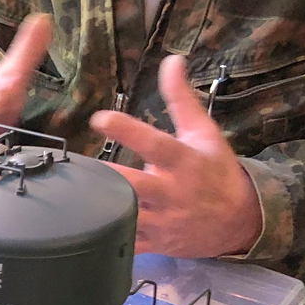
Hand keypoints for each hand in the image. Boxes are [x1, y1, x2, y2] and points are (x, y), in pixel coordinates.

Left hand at [87, 54, 262, 256]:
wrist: (240, 220)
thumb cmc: (216, 171)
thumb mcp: (204, 131)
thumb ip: (181, 98)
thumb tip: (171, 60)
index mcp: (183, 161)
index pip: (154, 143)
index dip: (128, 131)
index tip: (99, 118)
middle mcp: (171, 192)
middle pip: (134, 186)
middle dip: (106, 178)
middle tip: (72, 166)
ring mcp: (162, 221)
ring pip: (125, 218)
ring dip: (98, 208)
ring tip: (64, 198)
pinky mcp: (154, 243)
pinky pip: (125, 245)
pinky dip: (102, 240)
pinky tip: (75, 231)